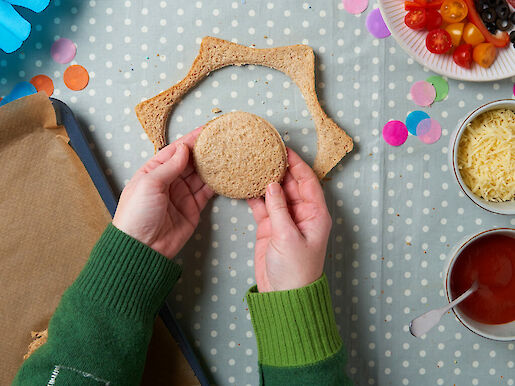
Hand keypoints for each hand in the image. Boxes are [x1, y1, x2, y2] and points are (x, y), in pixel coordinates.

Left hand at [113, 127, 213, 258]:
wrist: (142, 249)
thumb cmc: (137, 215)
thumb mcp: (149, 184)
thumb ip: (169, 166)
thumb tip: (184, 148)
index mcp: (153, 171)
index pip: (175, 151)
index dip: (191, 140)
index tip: (207, 129)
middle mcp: (169, 181)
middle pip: (190, 161)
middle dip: (205, 150)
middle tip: (223, 139)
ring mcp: (182, 194)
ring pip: (201, 175)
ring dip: (213, 165)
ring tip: (228, 153)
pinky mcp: (193, 208)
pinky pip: (207, 192)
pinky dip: (217, 183)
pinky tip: (226, 174)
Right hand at [247, 149, 331, 291]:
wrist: (283, 296)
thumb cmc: (295, 270)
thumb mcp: (288, 237)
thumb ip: (279, 208)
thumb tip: (272, 184)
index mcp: (315, 214)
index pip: (307, 181)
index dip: (296, 163)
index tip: (283, 148)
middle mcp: (301, 213)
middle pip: (291, 183)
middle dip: (278, 168)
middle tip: (263, 152)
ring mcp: (285, 220)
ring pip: (275, 193)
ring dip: (265, 180)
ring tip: (252, 163)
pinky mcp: (270, 227)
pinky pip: (263, 206)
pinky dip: (254, 196)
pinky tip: (245, 184)